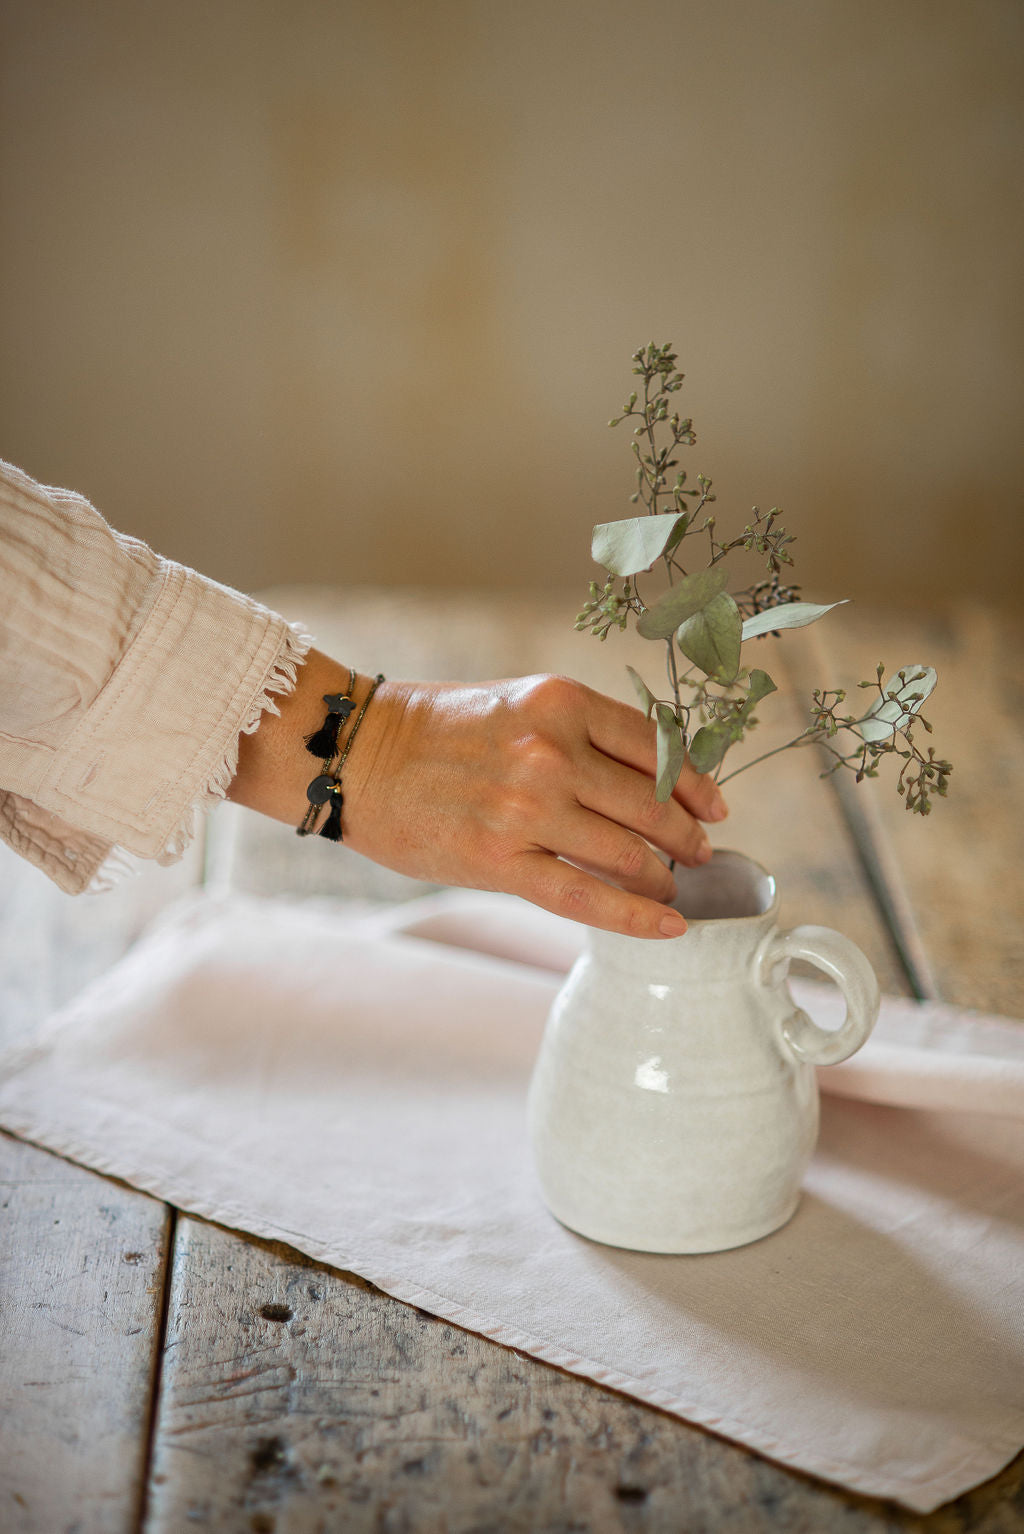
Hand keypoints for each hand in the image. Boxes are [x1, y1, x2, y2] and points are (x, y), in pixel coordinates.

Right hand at [342, 670, 726, 938]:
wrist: (357, 754)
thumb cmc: (439, 731)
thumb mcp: (520, 704)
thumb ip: (583, 737)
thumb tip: (655, 788)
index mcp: (561, 703)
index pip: (657, 750)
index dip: (696, 786)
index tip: (716, 810)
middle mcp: (551, 752)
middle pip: (653, 807)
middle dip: (686, 840)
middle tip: (698, 857)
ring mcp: (525, 809)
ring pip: (629, 856)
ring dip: (662, 879)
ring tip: (670, 890)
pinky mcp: (498, 862)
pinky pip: (586, 898)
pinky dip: (636, 917)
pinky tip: (669, 926)